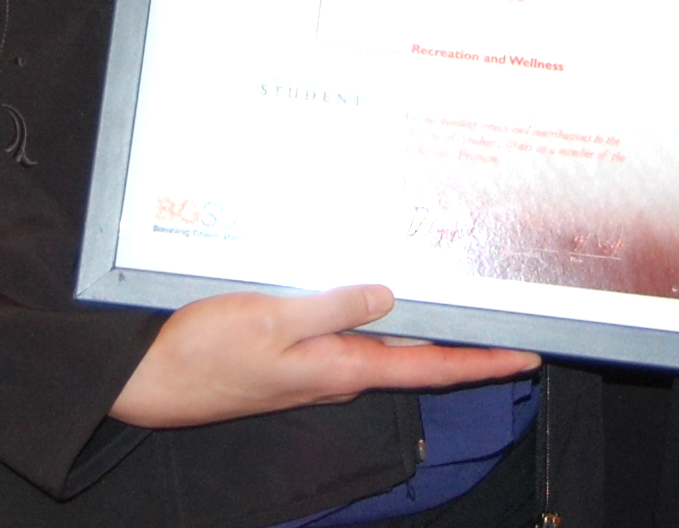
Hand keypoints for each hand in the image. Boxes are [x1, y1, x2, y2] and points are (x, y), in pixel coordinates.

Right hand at [106, 285, 537, 429]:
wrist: (150, 381)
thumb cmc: (204, 353)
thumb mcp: (272, 319)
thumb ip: (334, 306)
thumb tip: (389, 296)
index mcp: (342, 368)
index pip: (431, 367)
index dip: (482, 363)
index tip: (527, 357)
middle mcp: (338, 373)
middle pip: (418, 359)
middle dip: (465, 346)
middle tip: (509, 325)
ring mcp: (316, 368)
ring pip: (386, 347)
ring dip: (425, 333)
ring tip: (464, 310)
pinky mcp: (294, 358)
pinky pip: (350, 337)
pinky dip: (379, 321)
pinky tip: (387, 302)